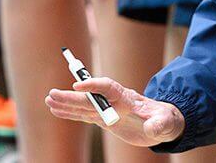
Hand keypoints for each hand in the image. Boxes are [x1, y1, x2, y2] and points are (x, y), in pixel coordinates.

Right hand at [46, 77, 184, 146]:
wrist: (163, 123)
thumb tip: (152, 129)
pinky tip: (55, 110)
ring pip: (84, 105)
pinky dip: (70, 113)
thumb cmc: (166, 119)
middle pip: (90, 97)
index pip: (108, 87)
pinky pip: (84, 115)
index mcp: (128, 98)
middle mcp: (114, 101)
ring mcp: (108, 109)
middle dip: (71, 96)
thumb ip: (160, 125)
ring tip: (48, 99)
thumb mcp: (166, 123)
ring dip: (66, 103)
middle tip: (52, 94)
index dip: (93, 86)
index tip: (79, 86)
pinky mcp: (104, 118)